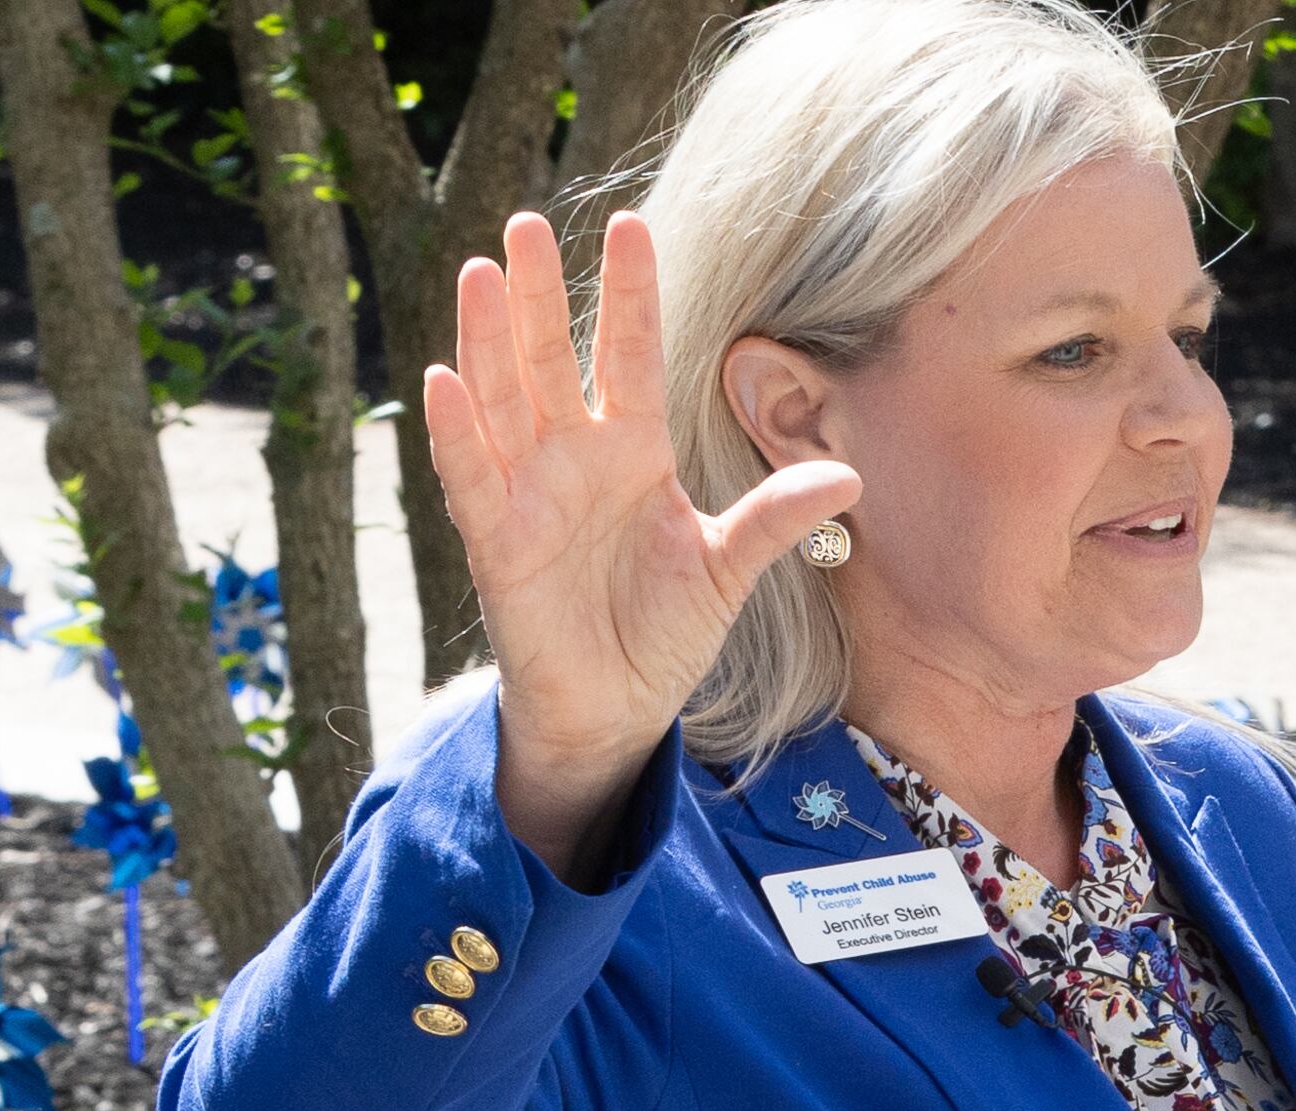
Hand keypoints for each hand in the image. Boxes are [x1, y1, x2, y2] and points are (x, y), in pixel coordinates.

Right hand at [421, 210, 858, 875]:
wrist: (618, 705)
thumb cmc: (666, 631)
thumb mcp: (729, 567)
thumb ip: (777, 517)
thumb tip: (850, 475)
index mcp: (633, 452)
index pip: (629, 356)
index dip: (629, 296)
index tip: (632, 227)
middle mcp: (573, 458)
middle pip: (551, 358)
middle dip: (541, 293)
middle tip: (530, 221)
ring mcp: (528, 493)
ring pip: (502, 398)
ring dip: (489, 337)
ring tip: (484, 271)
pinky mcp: (497, 541)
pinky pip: (470, 476)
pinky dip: (455, 430)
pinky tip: (444, 379)